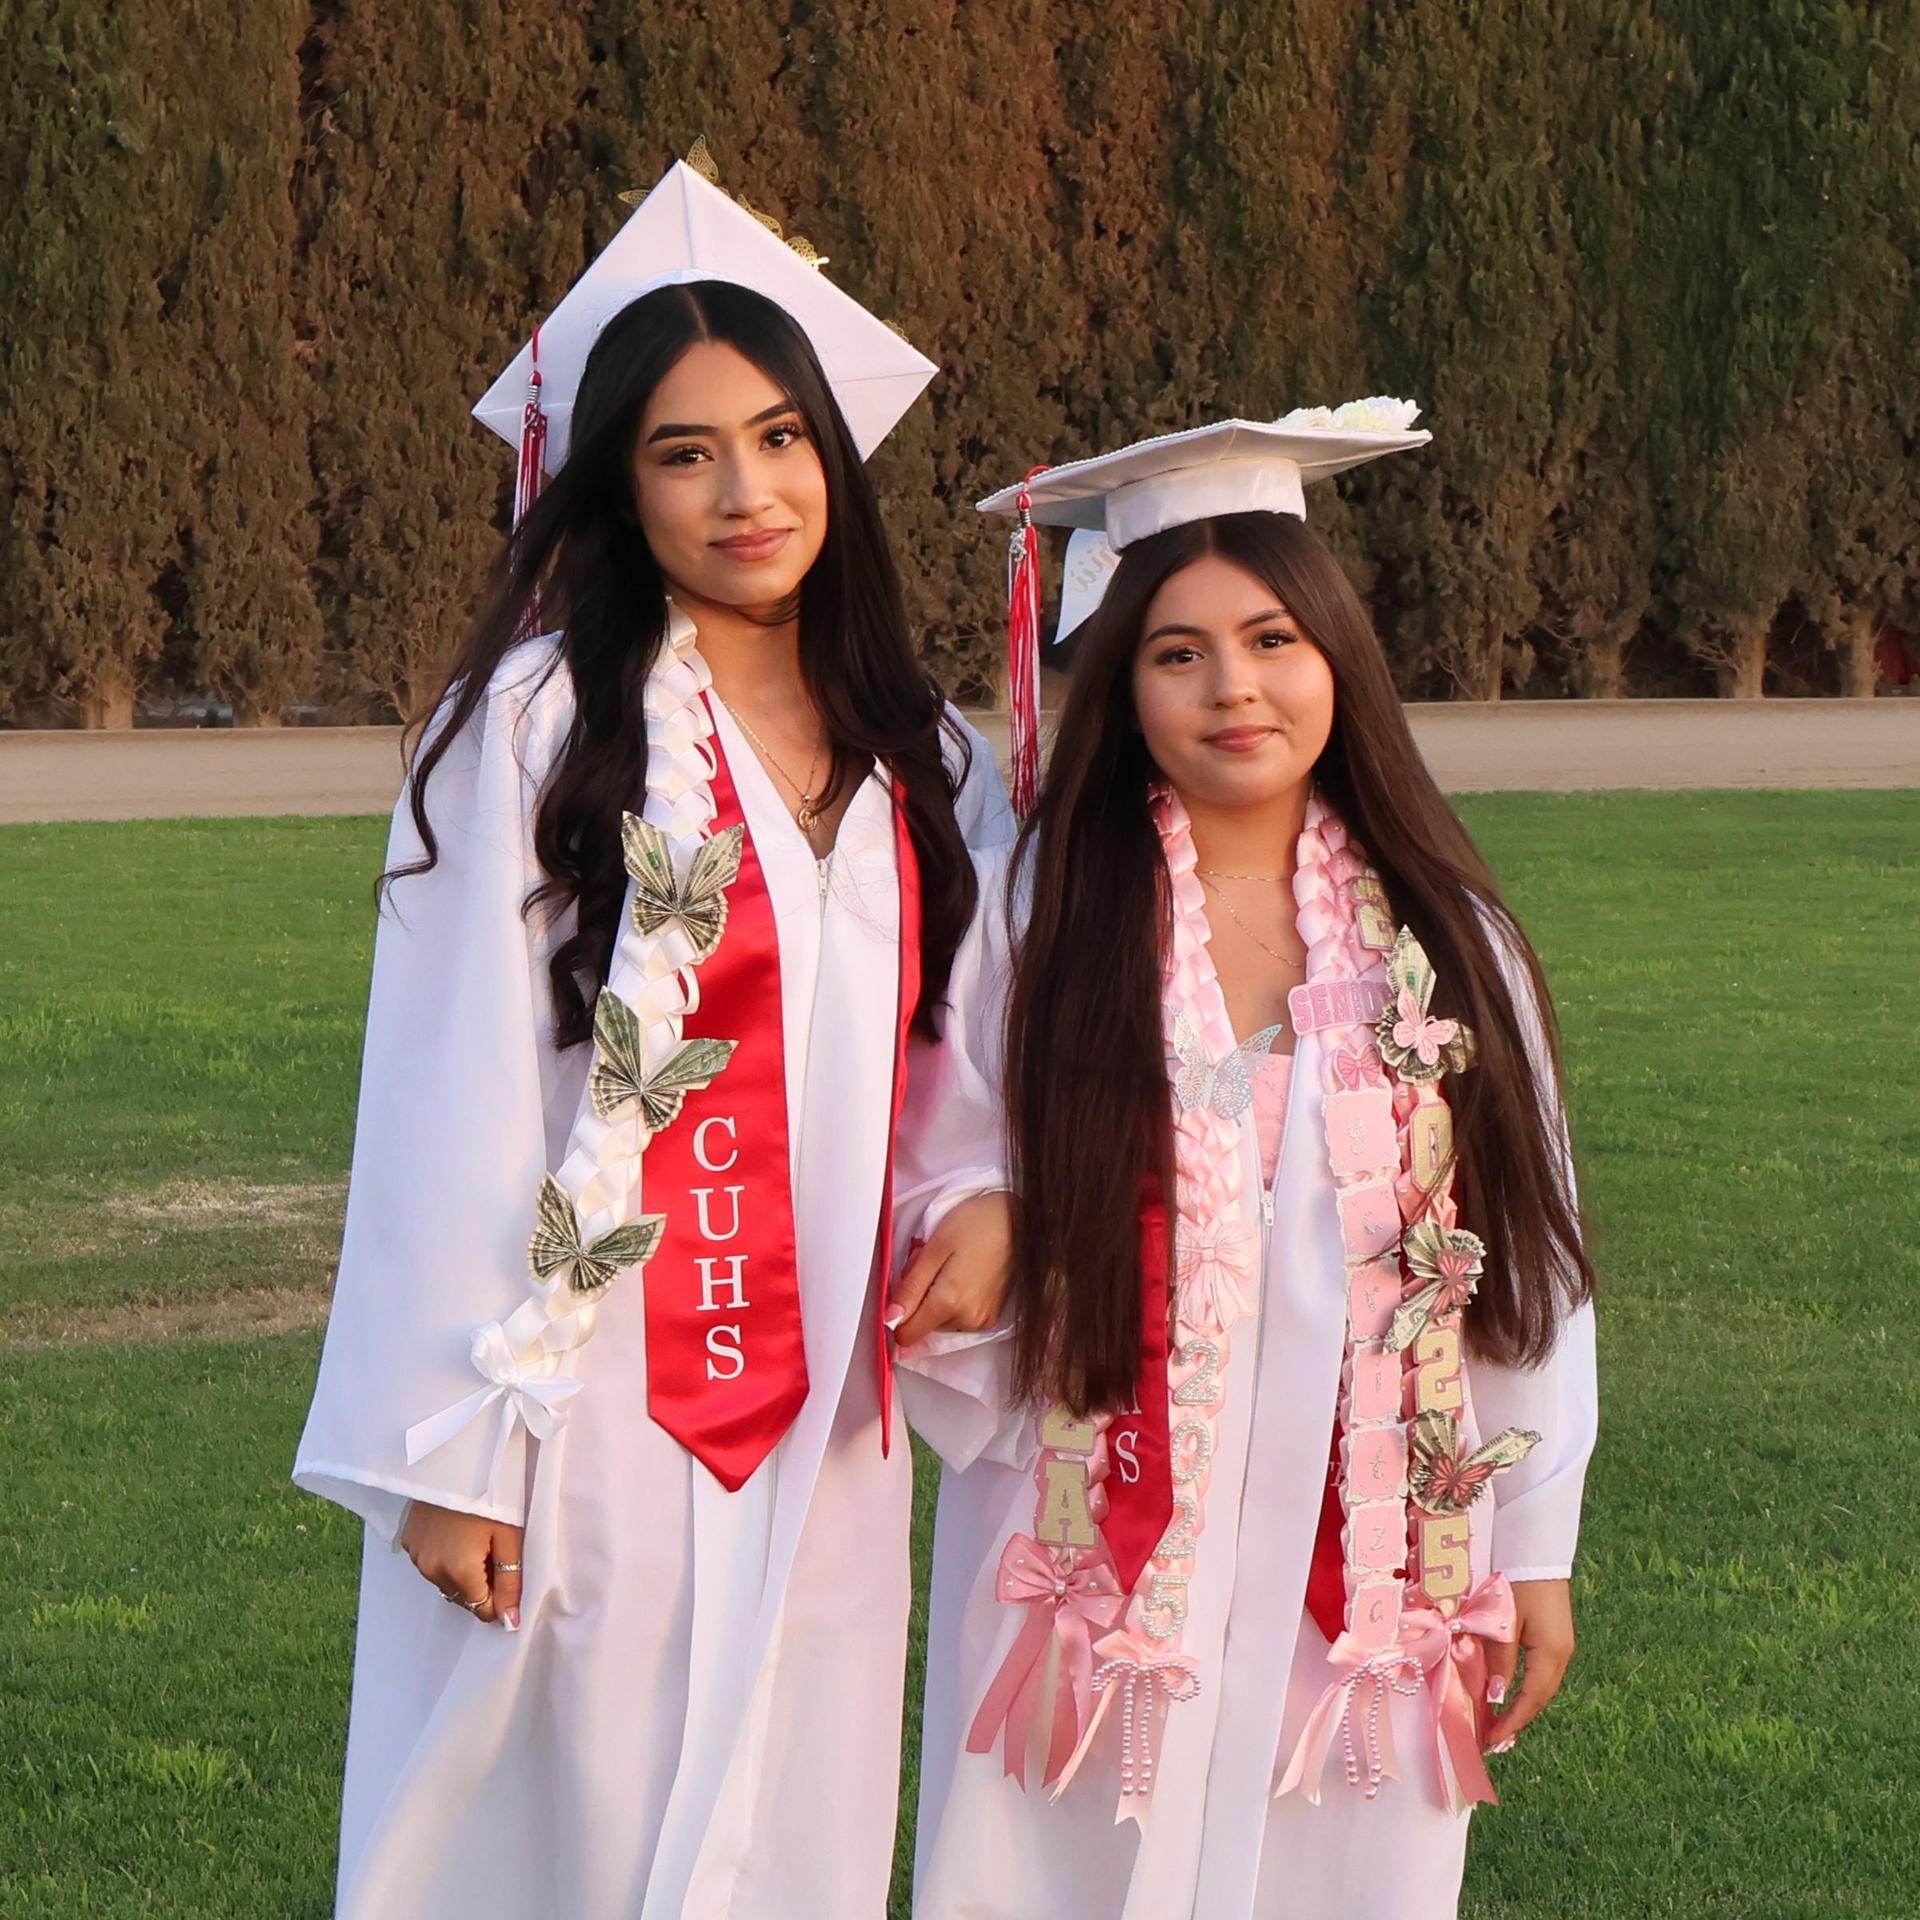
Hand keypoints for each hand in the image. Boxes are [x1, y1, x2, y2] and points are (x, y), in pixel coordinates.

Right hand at [399, 1501, 524, 1629]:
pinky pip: (430, 1561)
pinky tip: (456, 1531)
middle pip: (462, 1595)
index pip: (480, 1609)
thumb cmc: (490, 1493)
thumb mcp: (510, 1536)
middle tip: (494, 1549)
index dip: (499, 1596)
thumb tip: (510, 1622)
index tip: (508, 1571)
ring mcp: (416, 1555)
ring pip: (445, 1580)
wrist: (455, 1457)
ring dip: (461, 1571)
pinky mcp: (408, 1539)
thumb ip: (510, 1582)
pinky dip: (444, 1555)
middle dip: (481, 1583)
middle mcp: (431, 1570)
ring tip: (475, 1537)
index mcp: (458, 1572)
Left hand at [889, 1190, 1012, 1347]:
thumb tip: (890, 1319)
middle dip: (919, 1297)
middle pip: (923, 1324)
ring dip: (936, 1297)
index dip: (897, 1313)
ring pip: (939, 1320)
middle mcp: (967, 1320)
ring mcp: (982, 1321)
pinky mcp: (991, 1316)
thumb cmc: (975, 1224)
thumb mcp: (934, 1248)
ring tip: (950, 1265)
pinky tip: (962, 1274)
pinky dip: (953, 1299)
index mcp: (949, 1304)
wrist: (1020, 1220)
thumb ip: (910, 1288)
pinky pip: (957, 1317)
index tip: (904, 1288)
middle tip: (932, 1264)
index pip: (907, 1334)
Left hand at [1483, 1577, 1573, 1749]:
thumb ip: (1500, 1659)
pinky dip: (1524, 1686)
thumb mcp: (1503, 1621)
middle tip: (1492, 1739)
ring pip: (1540, 1685)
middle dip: (1517, 1719)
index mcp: (1551, 1653)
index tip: (1492, 1741)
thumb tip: (1496, 1697)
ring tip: (1498, 1722)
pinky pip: (1540, 1671)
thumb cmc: (1516, 1582)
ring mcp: (1561, 1645)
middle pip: (1539, 1697)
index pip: (1531, 1699)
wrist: (1536, 1549)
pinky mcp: (1555, 1635)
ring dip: (1521, 1704)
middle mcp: (1562, 1654)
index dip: (1512, 1722)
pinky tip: (1510, 1690)